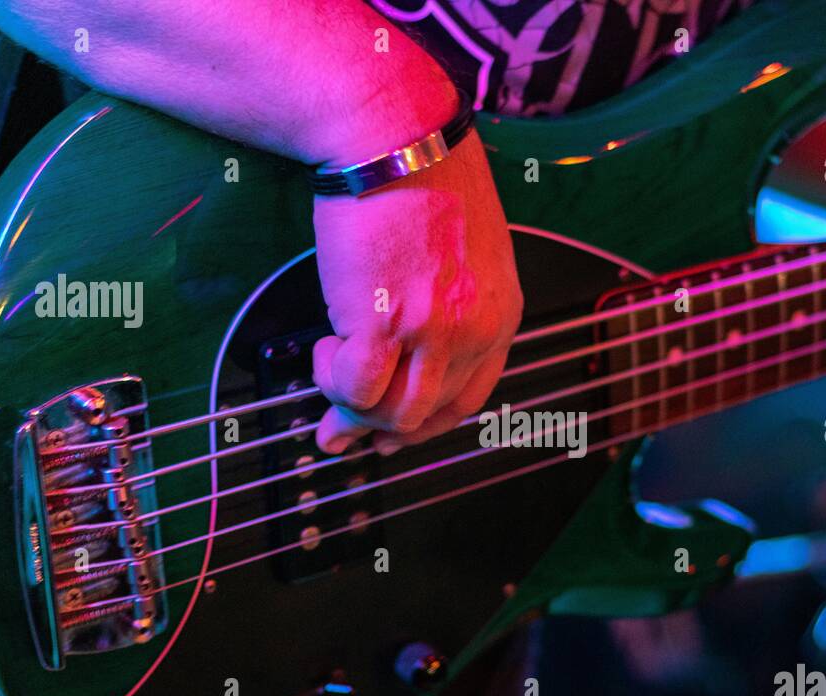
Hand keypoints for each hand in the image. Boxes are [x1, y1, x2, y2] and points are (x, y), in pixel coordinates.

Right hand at [310, 131, 522, 455]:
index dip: (428, 423)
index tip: (397, 431)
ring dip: (355, 406)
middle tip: (343, 430)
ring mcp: (432, 332)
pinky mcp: (384, 323)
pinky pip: (356, 387)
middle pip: (431, 413)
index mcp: (499, 312)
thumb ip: (453, 300)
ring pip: (395, 412)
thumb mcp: (467, 249)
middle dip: (383, 429)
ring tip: (331, 372)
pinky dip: (333, 380)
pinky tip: (326, 350)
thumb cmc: (423, 175)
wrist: (395, 134)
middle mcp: (474, 330)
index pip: (470, 396)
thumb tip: (409, 341)